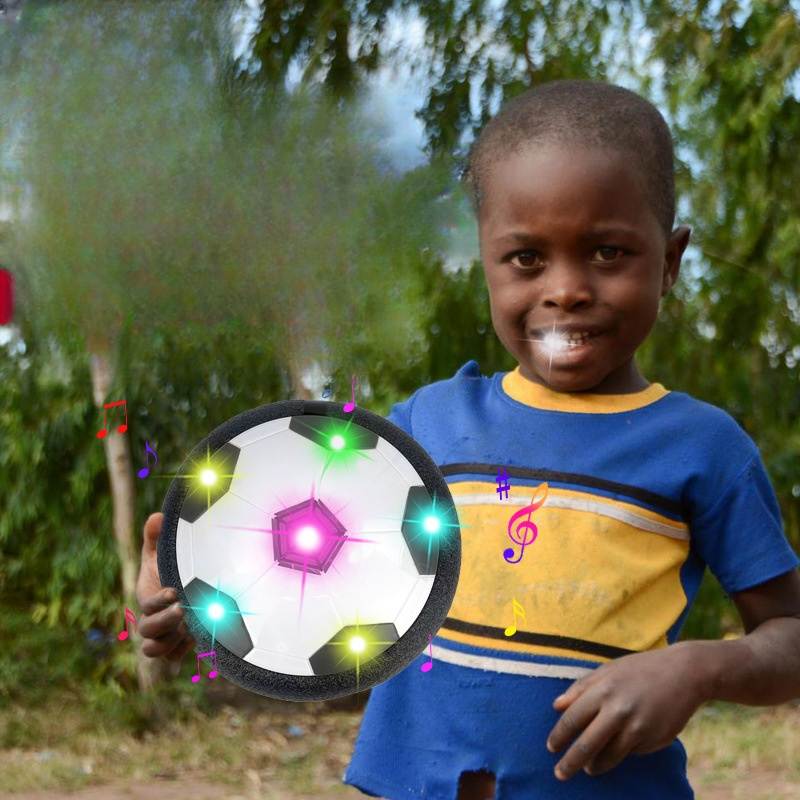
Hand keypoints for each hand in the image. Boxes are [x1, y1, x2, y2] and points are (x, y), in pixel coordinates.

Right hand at [135, 512, 194, 661]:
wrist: (190, 585)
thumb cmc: (172, 567)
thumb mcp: (164, 550)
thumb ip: (157, 536)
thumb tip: (158, 517)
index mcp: (148, 597)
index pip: (147, 605)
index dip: (158, 601)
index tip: (175, 591)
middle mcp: (152, 619)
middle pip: (147, 632)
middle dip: (164, 622)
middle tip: (184, 611)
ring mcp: (164, 635)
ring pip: (155, 650)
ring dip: (170, 642)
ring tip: (189, 630)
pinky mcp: (177, 645)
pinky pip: (172, 658)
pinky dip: (181, 652)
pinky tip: (197, 639)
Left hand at [546, 643, 707, 779]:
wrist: (684, 673)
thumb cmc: (640, 669)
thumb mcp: (608, 671)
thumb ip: (581, 688)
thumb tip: (556, 706)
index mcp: (603, 689)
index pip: (573, 719)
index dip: (559, 736)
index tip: (551, 748)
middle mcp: (619, 710)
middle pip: (587, 745)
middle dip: (570, 762)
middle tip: (560, 774)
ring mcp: (638, 727)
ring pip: (609, 756)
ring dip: (595, 766)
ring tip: (588, 768)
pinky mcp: (654, 740)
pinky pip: (631, 752)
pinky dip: (622, 752)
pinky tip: (623, 744)